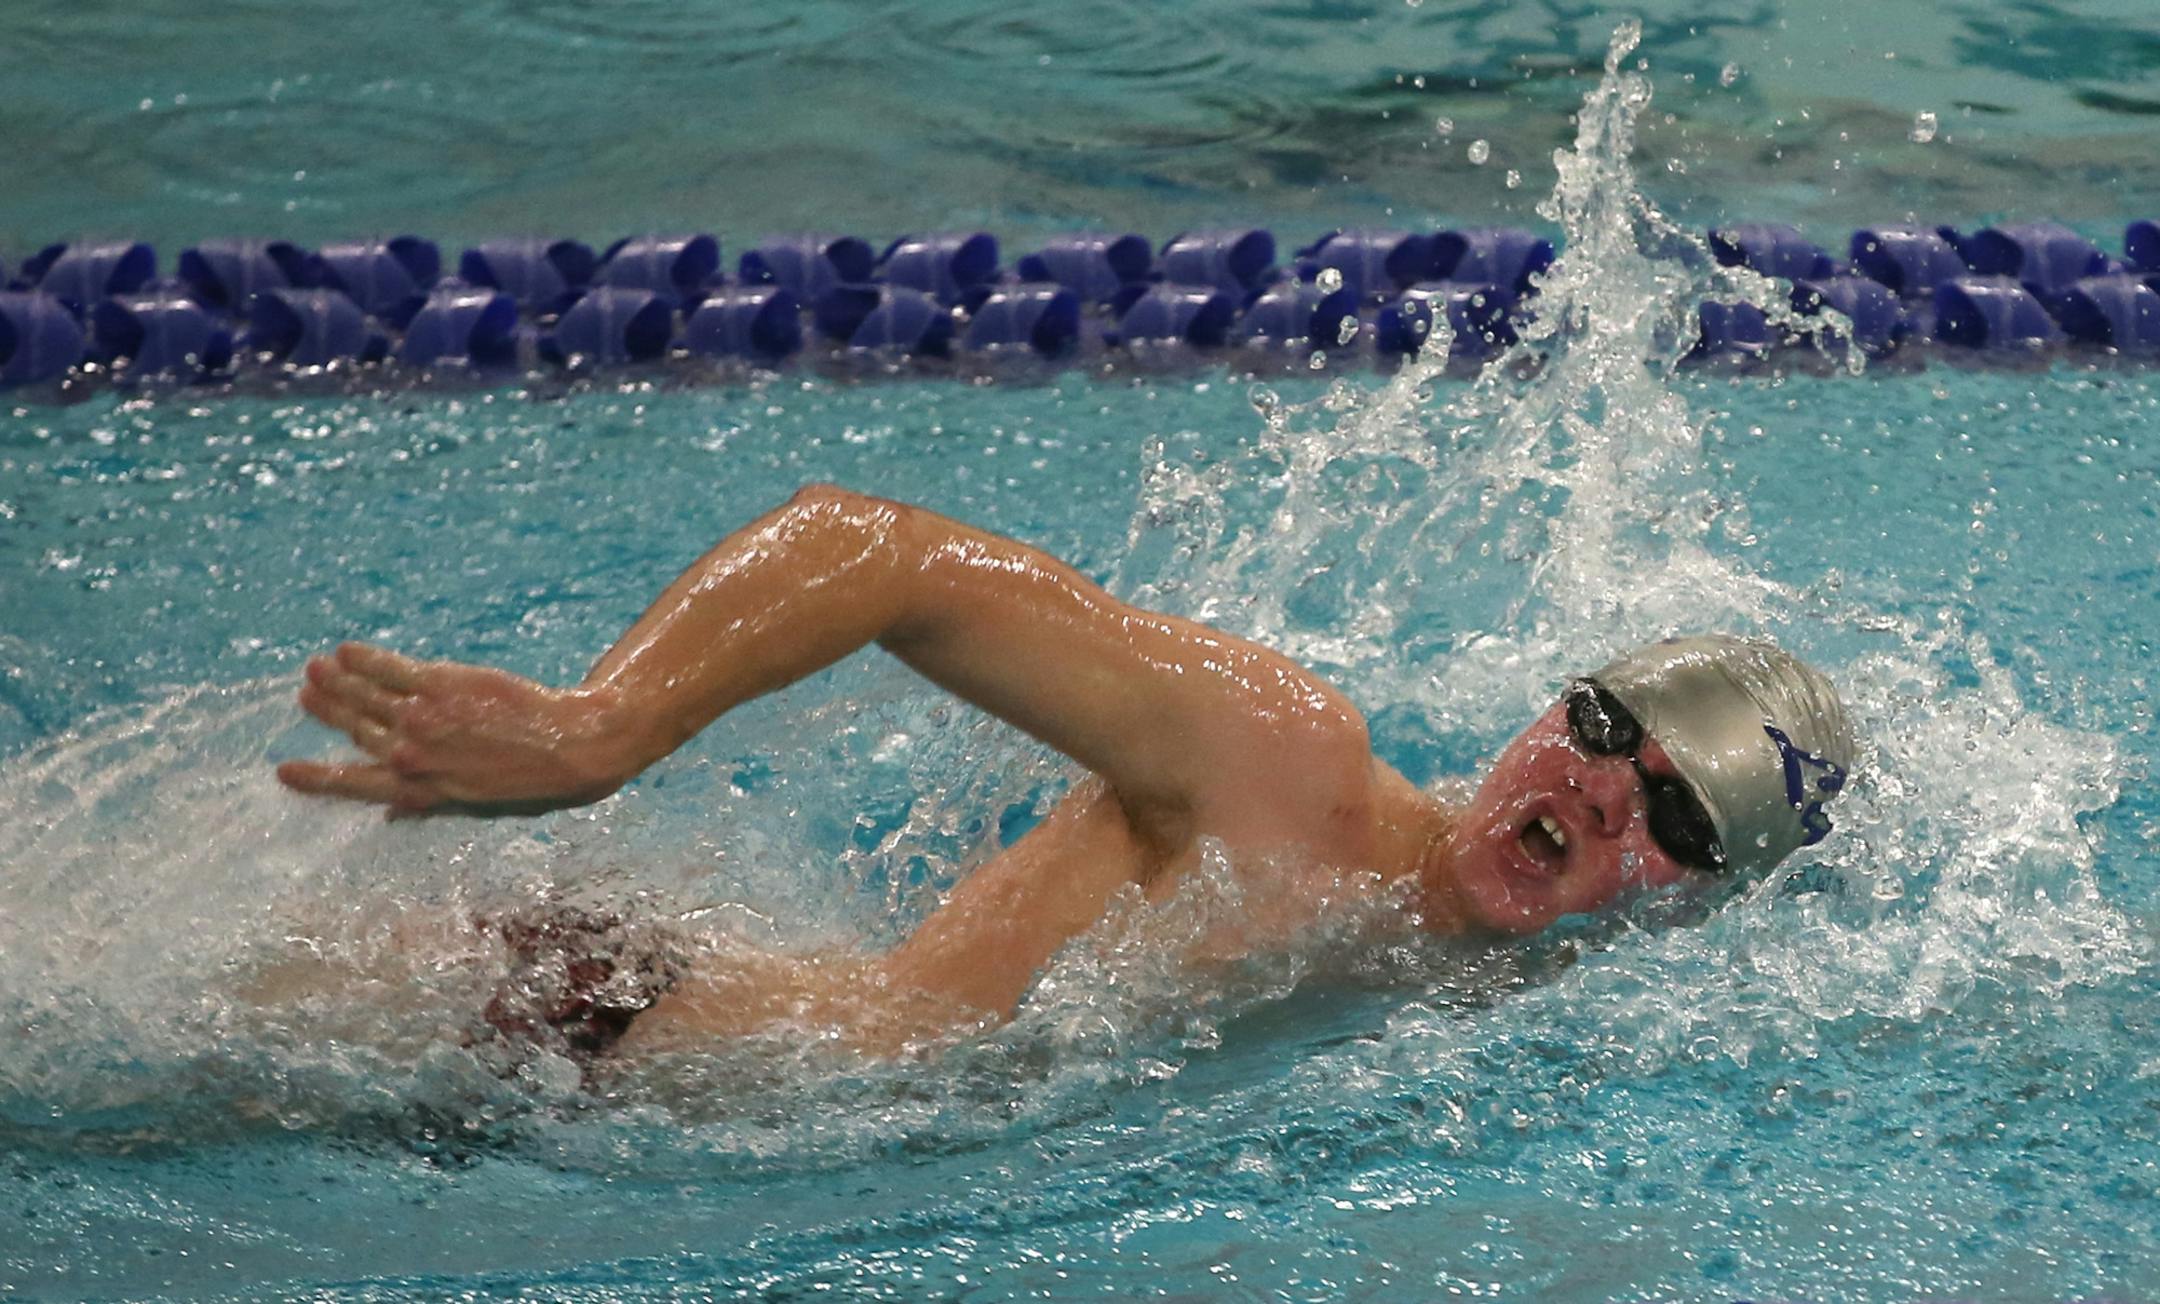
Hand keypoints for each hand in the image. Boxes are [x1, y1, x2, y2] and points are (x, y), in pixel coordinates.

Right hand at [277, 643, 636, 815]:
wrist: (573, 747)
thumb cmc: (533, 783)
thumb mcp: (477, 808)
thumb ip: (429, 806)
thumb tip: (391, 816)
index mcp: (420, 792)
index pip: (353, 786)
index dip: (317, 779)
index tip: (284, 771)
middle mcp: (413, 756)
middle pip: (356, 730)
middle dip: (328, 712)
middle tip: (305, 694)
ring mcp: (424, 718)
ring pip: (366, 696)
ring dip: (337, 681)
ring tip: (317, 668)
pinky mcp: (443, 684)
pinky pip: (391, 669)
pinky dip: (366, 659)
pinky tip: (349, 651)